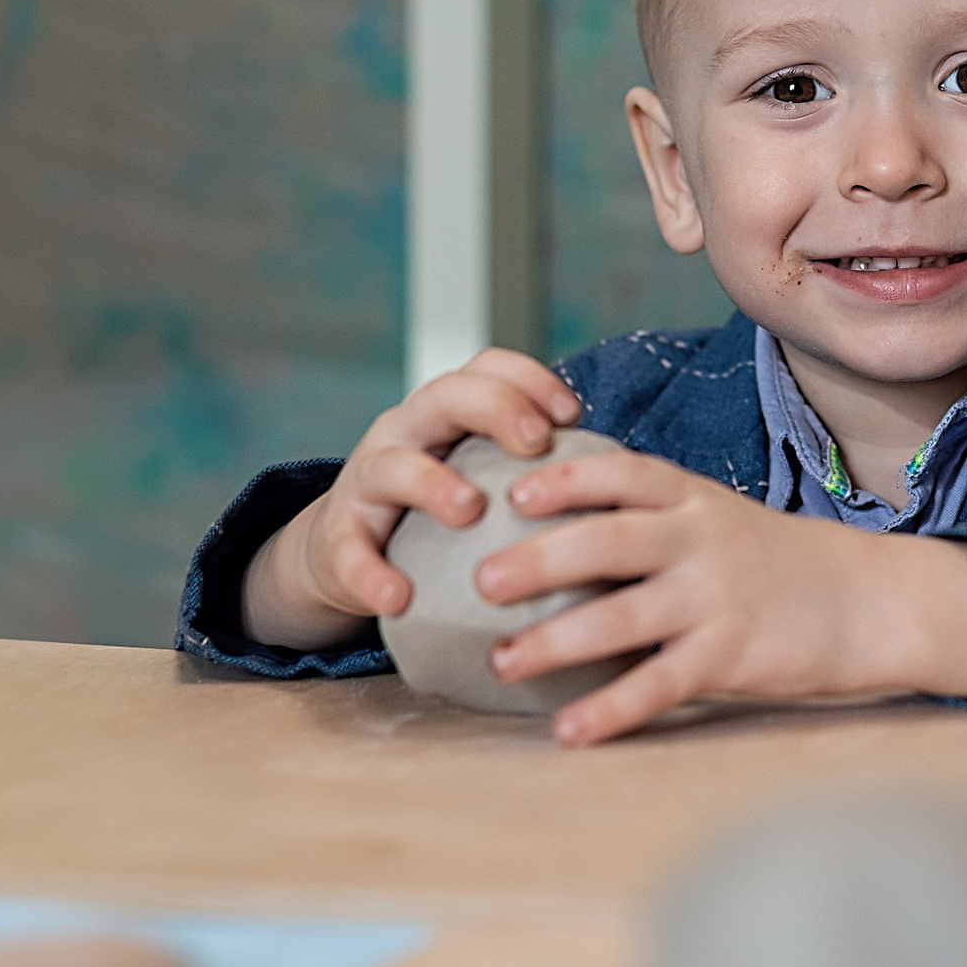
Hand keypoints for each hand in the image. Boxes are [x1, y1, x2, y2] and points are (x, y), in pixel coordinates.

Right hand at [241, 349, 579, 650]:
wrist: (347, 553)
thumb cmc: (439, 515)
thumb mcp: (482, 478)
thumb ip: (535, 475)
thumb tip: (628, 497)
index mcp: (449, 412)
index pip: (488, 368)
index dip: (530, 379)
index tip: (572, 414)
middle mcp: (407, 431)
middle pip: (447, 395)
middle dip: (496, 409)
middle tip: (536, 443)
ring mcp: (368, 480)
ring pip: (396, 465)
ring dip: (435, 484)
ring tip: (470, 510)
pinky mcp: (338, 538)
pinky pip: (349, 553)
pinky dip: (371, 574)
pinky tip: (398, 598)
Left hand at [477, 449, 966, 743]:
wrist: (875, 603)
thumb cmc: (784, 564)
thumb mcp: (722, 520)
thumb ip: (656, 521)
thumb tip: (562, 531)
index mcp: (695, 501)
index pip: (620, 476)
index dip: (565, 481)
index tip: (513, 493)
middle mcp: (702, 543)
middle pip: (607, 543)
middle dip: (539, 561)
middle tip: (481, 582)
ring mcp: (718, 600)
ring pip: (622, 619)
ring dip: (556, 641)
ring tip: (503, 662)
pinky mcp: (734, 658)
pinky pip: (660, 686)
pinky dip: (610, 710)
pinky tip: (569, 730)